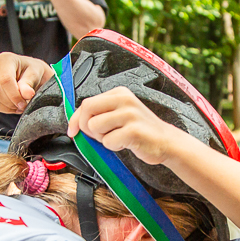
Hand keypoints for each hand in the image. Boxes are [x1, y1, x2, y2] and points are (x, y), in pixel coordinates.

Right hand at [0, 53, 53, 114]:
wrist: (27, 74)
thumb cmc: (31, 72)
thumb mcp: (35, 75)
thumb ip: (29, 84)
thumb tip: (27, 94)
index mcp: (5, 58)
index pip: (5, 80)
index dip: (14, 95)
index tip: (24, 104)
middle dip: (9, 102)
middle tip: (21, 106)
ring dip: (5, 107)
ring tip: (17, 106)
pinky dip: (1, 108)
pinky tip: (11, 106)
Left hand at [66, 86, 183, 165]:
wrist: (166, 142)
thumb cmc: (140, 130)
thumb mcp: (121, 114)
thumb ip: (101, 113)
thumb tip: (75, 122)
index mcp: (119, 93)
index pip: (87, 103)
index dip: (75, 119)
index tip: (72, 131)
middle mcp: (124, 99)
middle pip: (87, 111)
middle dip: (87, 128)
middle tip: (100, 135)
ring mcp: (130, 114)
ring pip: (95, 127)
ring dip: (102, 138)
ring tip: (117, 137)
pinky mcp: (133, 131)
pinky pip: (108, 141)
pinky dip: (113, 147)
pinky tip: (126, 143)